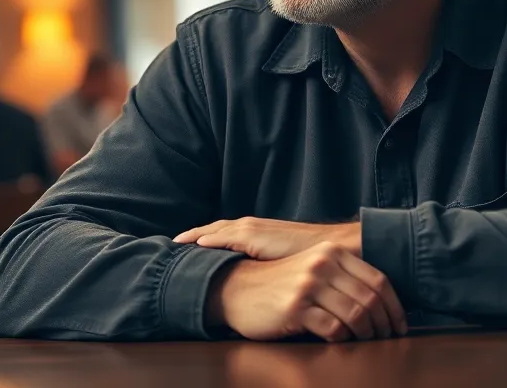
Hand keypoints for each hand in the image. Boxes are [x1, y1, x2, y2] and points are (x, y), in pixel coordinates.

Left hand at [175, 217, 359, 259]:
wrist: (334, 250)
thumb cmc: (314, 259)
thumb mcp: (285, 263)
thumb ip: (270, 266)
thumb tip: (258, 281)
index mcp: (258, 231)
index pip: (225, 233)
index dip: (207, 237)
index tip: (188, 245)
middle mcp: (251, 226)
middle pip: (215, 229)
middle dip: (194, 234)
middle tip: (173, 242)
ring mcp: (251, 229)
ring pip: (214, 230)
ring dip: (194, 235)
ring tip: (175, 243)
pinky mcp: (253, 236)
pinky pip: (222, 236)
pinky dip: (206, 238)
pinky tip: (192, 244)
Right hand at [212, 242, 406, 341]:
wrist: (239, 290)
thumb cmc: (281, 286)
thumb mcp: (314, 271)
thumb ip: (343, 278)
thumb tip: (381, 304)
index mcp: (332, 253)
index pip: (378, 279)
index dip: (394, 306)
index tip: (398, 324)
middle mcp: (323, 264)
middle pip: (370, 298)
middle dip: (383, 324)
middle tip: (386, 338)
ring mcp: (309, 284)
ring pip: (356, 314)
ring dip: (365, 333)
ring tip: (365, 341)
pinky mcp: (296, 307)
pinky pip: (333, 328)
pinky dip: (343, 339)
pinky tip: (340, 341)